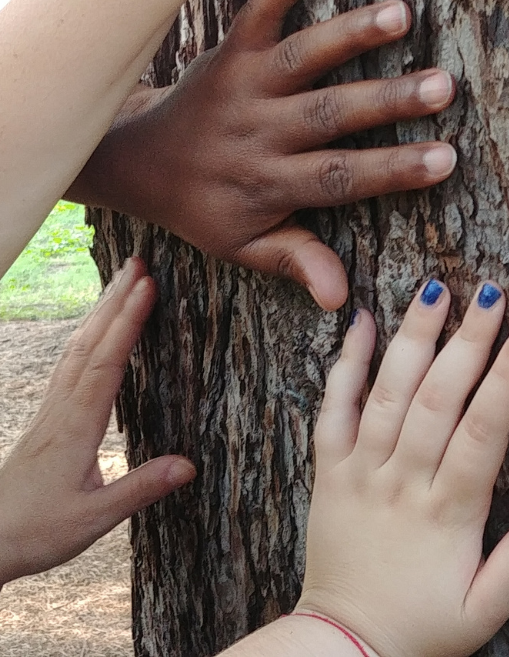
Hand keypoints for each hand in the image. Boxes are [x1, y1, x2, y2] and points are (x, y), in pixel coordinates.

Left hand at [0, 260, 194, 585]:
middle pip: (90, 342)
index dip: (129, 321)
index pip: (107, 362)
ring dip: (101, 310)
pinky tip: (96, 327)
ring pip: (77, 347)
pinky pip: (70, 362)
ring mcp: (52, 411)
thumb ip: (140, 490)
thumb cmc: (34, 532)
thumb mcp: (91, 519)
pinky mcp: (49, 418)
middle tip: (139, 261)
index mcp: (77, 426)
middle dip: (115, 299)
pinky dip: (88, 333)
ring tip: (122, 280)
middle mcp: (63, 409)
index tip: (149, 285)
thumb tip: (188, 465)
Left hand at [68, 0, 457, 311]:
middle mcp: (259, 131)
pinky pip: (255, 13)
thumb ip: (293, 261)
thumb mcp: (242, 245)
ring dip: (349, 35)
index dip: (393, 169)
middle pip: (329, 114)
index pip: (339, 177)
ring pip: (300, 58)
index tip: (445, 158)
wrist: (134, 161)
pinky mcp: (229, 50)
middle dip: (388, 99)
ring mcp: (244, 86)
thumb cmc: (203, 206)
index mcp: (268, 182)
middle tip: (443, 86)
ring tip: (401, 14)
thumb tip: (341, 297)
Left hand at [297, 280, 508, 656]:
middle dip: (468, 340)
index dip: (507, 377)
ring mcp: (360, 473)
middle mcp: (403, 482)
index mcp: (448, 513)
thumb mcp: (489, 606)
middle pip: (438, 399)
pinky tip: (362, 323)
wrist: (340, 652)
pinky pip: (332, 410)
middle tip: (491, 292)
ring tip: (435, 289)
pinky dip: (346, 364)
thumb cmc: (423, 629)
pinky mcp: (328, 473)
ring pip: (387, 393)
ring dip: (413, 337)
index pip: (483, 430)